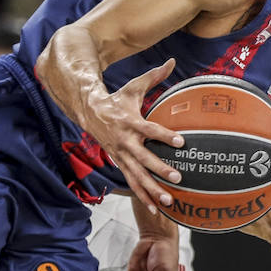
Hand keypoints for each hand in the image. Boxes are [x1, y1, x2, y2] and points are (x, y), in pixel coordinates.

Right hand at [81, 58, 182, 211]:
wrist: (89, 113)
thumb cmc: (116, 100)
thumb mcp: (133, 87)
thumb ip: (154, 76)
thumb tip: (171, 61)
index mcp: (130, 122)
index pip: (150, 130)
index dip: (165, 136)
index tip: (181, 142)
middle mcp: (125, 141)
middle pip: (144, 158)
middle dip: (160, 169)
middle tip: (177, 178)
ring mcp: (121, 155)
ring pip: (137, 176)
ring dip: (152, 189)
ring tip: (168, 200)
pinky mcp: (119, 164)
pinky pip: (132, 184)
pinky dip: (142, 197)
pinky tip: (155, 209)